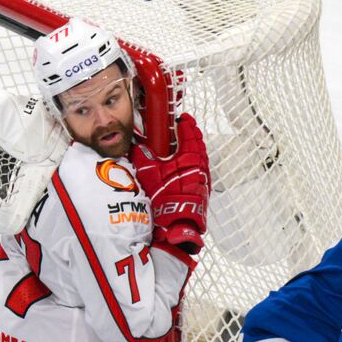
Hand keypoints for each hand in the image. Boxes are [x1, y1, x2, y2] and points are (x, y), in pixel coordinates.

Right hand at [130, 113, 210, 253]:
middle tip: (184, 128)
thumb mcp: (149, 173)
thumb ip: (142, 156)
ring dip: (193, 148)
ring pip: (201, 156)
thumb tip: (136, 148)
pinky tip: (184, 166)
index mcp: (192, 155)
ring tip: (183, 146)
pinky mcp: (203, 188)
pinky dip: (194, 162)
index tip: (182, 118)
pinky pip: (200, 168)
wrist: (180, 223)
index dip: (186, 123)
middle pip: (198, 143)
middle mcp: (202, 164)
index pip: (190, 132)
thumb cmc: (167, 197)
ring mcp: (204, 177)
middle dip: (191, 133)